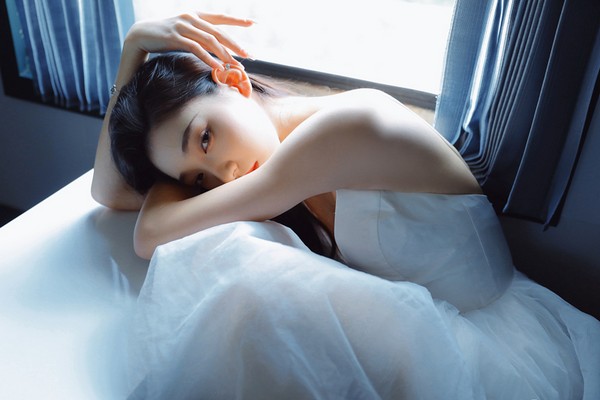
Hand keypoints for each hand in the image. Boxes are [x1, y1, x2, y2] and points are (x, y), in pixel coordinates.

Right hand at [125, 12, 253, 69]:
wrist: (141, 35)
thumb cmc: (166, 36)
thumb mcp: (185, 32)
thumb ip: (200, 35)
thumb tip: (217, 46)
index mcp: (195, 15)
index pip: (220, 17)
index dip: (237, 20)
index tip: (253, 22)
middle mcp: (191, 18)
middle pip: (218, 32)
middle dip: (235, 45)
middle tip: (249, 55)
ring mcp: (183, 27)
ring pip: (209, 41)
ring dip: (224, 55)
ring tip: (236, 66)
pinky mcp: (174, 37)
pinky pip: (196, 48)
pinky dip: (208, 58)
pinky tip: (217, 66)